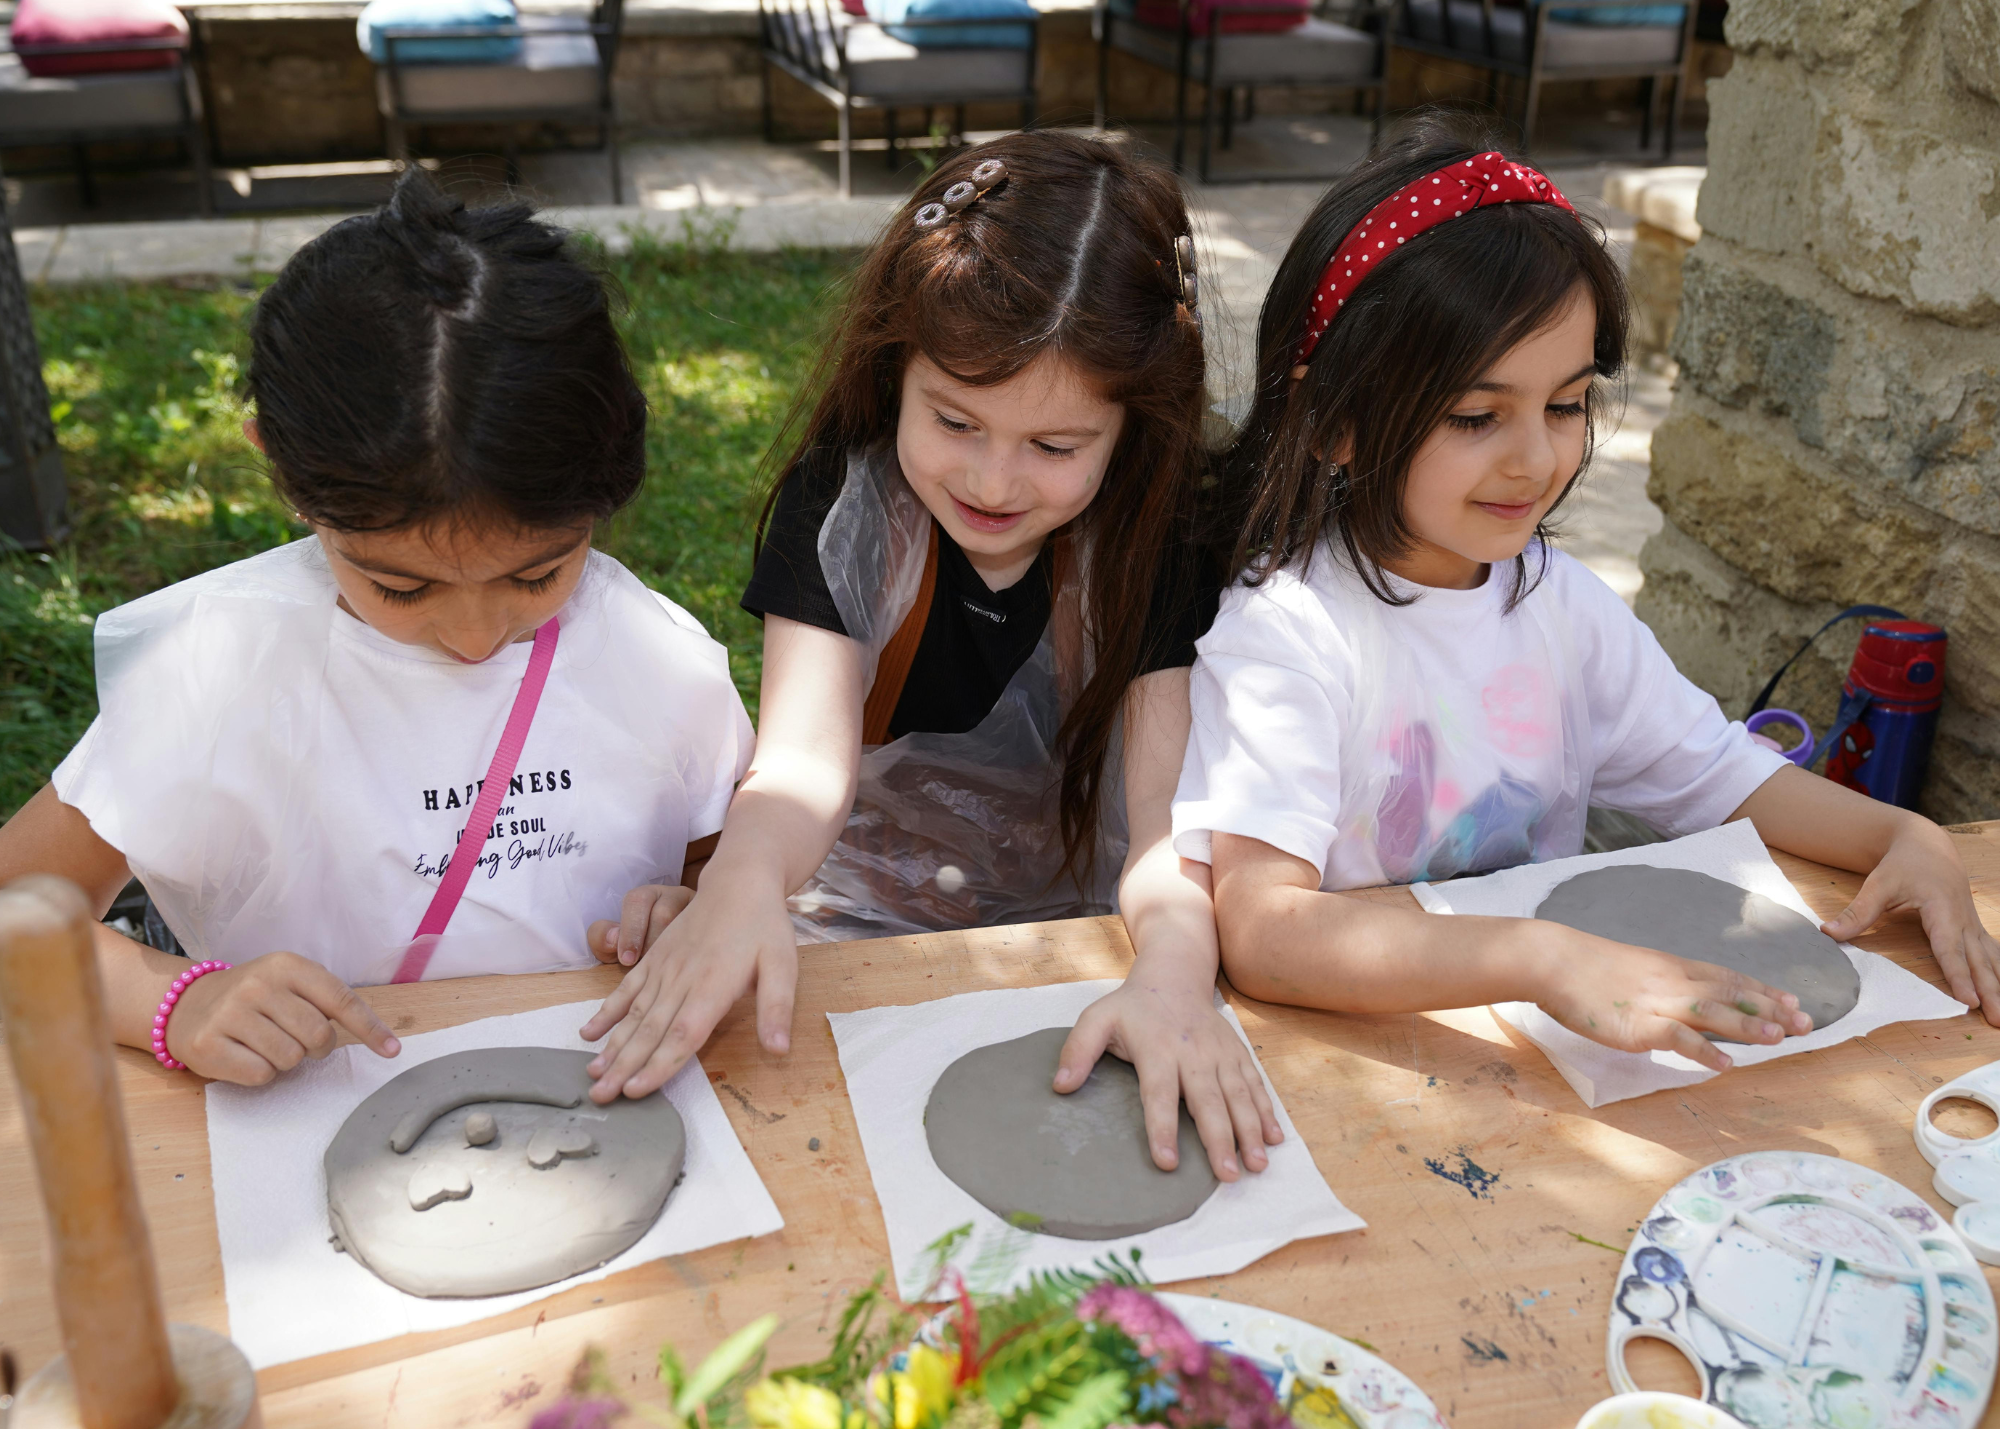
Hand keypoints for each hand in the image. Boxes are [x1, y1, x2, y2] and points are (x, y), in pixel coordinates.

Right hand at [165, 952, 399, 1084]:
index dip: (370, 1028)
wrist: (187, 1004)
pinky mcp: (208, 1044)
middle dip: (317, 1047)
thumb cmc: (253, 998)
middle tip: (298, 1039)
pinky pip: (261, 1074)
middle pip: (318, 1035)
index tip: (392, 1051)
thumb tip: (381, 1038)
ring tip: (265, 1042)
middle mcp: (258, 985)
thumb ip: (327, 1001)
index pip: (341, 1000)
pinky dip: (261, 1072)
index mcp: (286, 965)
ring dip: (286, 1060)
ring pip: (290, 1059)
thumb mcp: (290, 983)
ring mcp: (230, 1014)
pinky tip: (245, 1054)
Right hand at [579, 870, 797, 1103]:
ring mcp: (664, 968)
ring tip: (592, 1075)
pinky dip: (606, 1012)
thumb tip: (778, 1050)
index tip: (636, 1092)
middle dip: (624, 1067)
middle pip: (650, 1031)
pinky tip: (589, 1033)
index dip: (659, 1065)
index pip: (683, 1035)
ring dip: (612, 1047)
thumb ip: (776, 1008)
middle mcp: (682, 980)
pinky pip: (626, 988)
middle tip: (600, 1097)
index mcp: (713, 986)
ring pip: (634, 1014)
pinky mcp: (655, 959)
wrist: (738, 882)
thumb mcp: (783, 964)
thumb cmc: (763, 926)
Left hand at [1055, 970, 1282, 1180]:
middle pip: (1208, 1101)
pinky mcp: (1237, 1054)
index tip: (1167, 1162)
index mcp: (1157, 1049)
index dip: (1162, 1129)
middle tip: (1227, 1176)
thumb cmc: (1132, 1007)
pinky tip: (1275, 1138)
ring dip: (1250, 1131)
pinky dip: (1267, 1111)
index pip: (1160, 1095)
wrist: (1174, 975)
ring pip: (1239, 1096)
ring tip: (1256, 1165)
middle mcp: (1193, 1053)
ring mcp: (1220, 1054)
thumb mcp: (1097, 1019)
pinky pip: (1255, 1085)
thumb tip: (1060, 1086)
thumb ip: (1078, 1050)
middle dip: (1220, 1140)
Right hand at [1532, 926, 1811, 1071]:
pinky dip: (1703, 1050)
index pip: (1728, 978)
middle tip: (1806, 1022)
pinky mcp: (1637, 1025)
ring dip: (1748, 1025)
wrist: (1552, 960)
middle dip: (1770, 1009)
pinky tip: (1725, 1063)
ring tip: (1780, 1037)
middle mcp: (1673, 982)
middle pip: (1730, 994)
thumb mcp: (1634, 970)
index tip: (1793, 1001)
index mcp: (1673, 967)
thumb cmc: (1586, 967)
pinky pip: (1677, 1038)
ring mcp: (1656, 1003)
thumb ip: (1660, 987)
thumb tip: (1676, 1009)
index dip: (1763, 991)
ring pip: (1712, 1012)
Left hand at [1821, 817, 1999, 1020]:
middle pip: (1978, 961)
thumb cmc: (1902, 865)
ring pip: (1990, 960)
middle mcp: (1963, 919)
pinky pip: (1991, 953)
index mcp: (1942, 909)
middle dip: (1989, 991)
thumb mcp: (1878, 884)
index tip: (1970, 1000)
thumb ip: (1857, 912)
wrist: (1927, 844)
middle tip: (1996, 1019)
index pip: (1950, 949)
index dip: (1959, 976)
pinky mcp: (1974, 928)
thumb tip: (1828, 933)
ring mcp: (1972, 924)